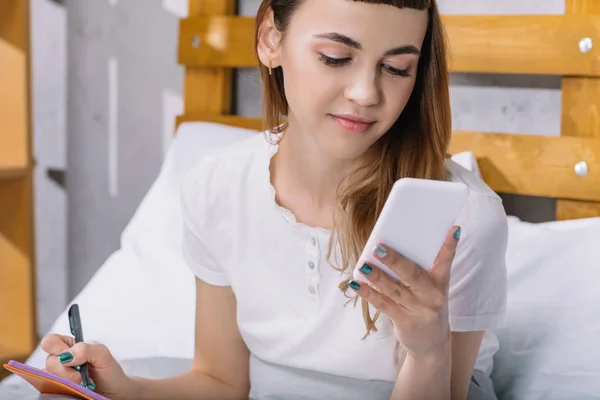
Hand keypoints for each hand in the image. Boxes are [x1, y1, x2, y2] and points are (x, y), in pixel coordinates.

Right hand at [41, 334, 132, 398]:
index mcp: (69, 346)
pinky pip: (48, 388)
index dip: (57, 348)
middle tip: (81, 375)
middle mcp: (60, 360)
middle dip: (66, 369)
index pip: (50, 341)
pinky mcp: (56, 389)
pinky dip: (62, 389)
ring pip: (48, 376)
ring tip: (82, 383)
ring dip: (67, 380)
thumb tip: (66, 355)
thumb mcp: (102, 354)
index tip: (72, 358)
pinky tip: (75, 389)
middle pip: (49, 360)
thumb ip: (85, 349)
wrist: (113, 392)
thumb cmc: (108, 371)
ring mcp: (57, 376)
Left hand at [350, 226, 460, 360]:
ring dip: (376, 276)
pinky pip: (383, 305)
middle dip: (394, 260)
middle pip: (412, 274)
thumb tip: (390, 249)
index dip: (449, 246)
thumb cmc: (427, 306)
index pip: (446, 261)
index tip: (453, 229)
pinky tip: (356, 284)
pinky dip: (368, 294)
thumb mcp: (432, 289)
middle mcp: (433, 296)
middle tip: (377, 248)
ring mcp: (419, 310)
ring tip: (363, 265)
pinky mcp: (405, 322)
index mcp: (441, 282)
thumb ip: (420, 271)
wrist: (432, 345)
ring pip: (394, 290)